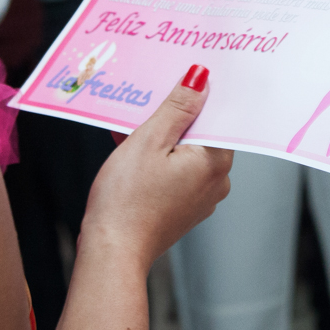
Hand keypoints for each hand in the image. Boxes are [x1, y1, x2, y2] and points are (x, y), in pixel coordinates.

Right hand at [83, 67, 232, 273]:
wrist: (112, 251)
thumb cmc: (127, 199)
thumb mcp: (150, 140)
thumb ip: (178, 107)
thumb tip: (201, 78)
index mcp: (216, 161)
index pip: (217, 115)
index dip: (195, 96)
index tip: (176, 80)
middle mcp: (216, 180)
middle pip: (200, 132)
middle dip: (173, 116)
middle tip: (145, 102)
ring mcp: (200, 197)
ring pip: (185, 151)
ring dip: (160, 137)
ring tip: (129, 129)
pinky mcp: (183, 207)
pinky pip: (176, 171)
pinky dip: (157, 159)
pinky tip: (130, 151)